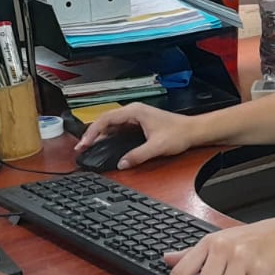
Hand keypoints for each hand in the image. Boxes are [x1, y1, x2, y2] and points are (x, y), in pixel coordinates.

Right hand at [74, 103, 196, 168]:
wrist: (193, 131)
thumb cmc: (179, 133)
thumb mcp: (157, 147)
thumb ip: (138, 155)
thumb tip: (122, 163)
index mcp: (134, 111)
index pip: (106, 119)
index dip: (92, 132)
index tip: (84, 143)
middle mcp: (133, 111)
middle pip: (105, 121)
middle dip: (92, 134)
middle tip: (81, 148)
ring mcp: (135, 117)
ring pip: (111, 125)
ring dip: (99, 135)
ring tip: (88, 147)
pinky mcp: (138, 123)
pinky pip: (119, 129)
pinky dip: (109, 136)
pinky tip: (104, 145)